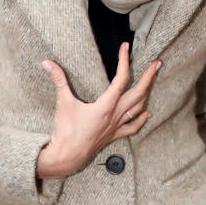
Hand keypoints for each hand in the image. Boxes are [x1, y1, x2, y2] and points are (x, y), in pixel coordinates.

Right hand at [36, 42, 159, 178]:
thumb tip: (47, 63)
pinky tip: (147, 113)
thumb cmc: (65, 131)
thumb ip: (58, 80)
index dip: (124, 61)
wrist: (66, 157)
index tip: (125, 47)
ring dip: (147, 93)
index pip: (121, 79)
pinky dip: (141, 119)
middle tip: (157, 63)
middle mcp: (115, 115)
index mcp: (106, 105)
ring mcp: (116, 126)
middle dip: (149, 77)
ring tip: (153, 81)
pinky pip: (132, 127)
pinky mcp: (113, 135)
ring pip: (138, 108)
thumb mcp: (63, 103)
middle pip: (139, 93)